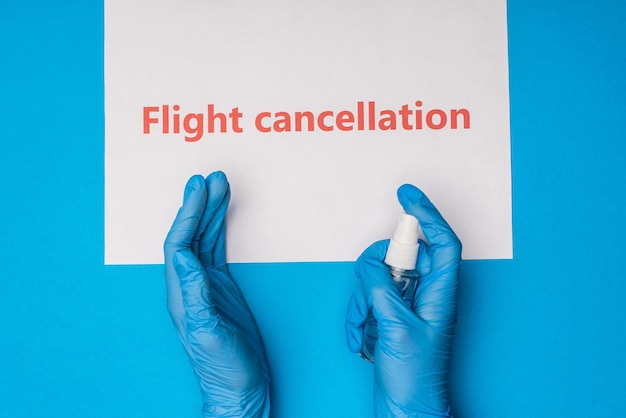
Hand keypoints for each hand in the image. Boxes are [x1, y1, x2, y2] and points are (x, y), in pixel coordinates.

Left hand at [164, 172, 269, 417]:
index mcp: (181, 293)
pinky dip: (221, 228)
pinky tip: (224, 214)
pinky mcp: (221, 288)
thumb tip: (183, 257)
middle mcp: (189, 284)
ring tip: (220, 185)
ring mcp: (206, 285)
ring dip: (211, 211)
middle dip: (199, 205)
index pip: (178, 244)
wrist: (239, 386)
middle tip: (209, 177)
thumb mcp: (208, 332)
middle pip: (190, 235)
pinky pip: (218, 249)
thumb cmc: (222, 367)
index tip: (199, 189)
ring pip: (205, 238)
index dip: (187, 215)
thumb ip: (195, 295)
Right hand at [345, 184, 460, 416]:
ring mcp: (407, 306)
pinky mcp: (391, 317)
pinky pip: (369, 299)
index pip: (442, 241)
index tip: (406, 194)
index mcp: (440, 293)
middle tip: (369, 291)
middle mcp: (426, 294)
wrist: (406, 410)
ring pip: (379, 278)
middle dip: (377, 270)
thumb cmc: (415, 378)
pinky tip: (362, 340)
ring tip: (365, 329)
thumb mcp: (395, 327)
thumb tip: (370, 262)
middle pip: (402, 256)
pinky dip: (359, 315)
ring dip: (363, 302)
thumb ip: (381, 288)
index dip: (427, 213)